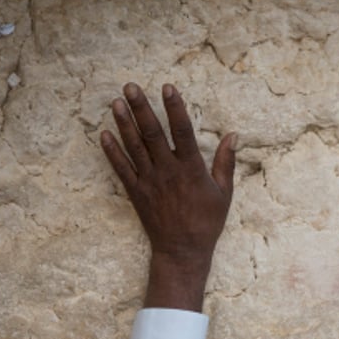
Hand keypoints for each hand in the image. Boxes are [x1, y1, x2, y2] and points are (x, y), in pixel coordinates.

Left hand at [101, 82, 236, 311]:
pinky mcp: (136, 193)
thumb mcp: (224, 193)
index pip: (182, 131)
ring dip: (124, 123)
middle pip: (152, 133)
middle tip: (130, 86)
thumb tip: (234, 135)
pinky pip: (121, 169)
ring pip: (134, 147)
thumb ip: (226, 162)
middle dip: (140, 108)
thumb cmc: (206, 222)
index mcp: (191, 169)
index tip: (168, 88)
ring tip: (116, 102)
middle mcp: (168, 172)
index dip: (174, 108)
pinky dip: (112, 152)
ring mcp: (150, 182)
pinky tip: (104, 134)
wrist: (182, 251)